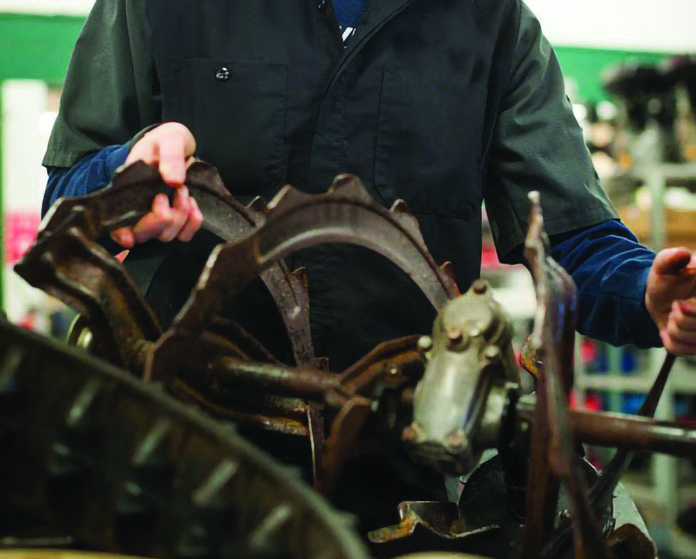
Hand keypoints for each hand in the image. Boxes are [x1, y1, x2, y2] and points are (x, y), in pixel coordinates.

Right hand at [111, 122, 202, 247]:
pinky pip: (184, 235)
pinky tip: (194, 205)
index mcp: (126, 191)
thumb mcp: (168, 140)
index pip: (116, 222)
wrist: (178, 146)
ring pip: (165, 236)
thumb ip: (170, 156)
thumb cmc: (165, 142)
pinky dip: (192, 223)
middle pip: (143, 234)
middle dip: (161, 218)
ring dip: (179, 216)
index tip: (128, 237)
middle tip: (173, 192)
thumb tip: (173, 181)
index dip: (119, 233)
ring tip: (184, 191)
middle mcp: (139, 210)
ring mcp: (158, 218)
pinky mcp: (177, 221)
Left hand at [645, 247, 695, 353]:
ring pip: (692, 339)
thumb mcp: (664, 265)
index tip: (678, 304)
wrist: (661, 299)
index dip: (690, 310)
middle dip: (680, 318)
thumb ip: (670, 258)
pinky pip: (682, 349)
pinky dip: (670, 340)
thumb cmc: (667, 280)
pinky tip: (673, 329)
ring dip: (674, 328)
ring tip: (675, 316)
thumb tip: (683, 254)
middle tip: (676, 306)